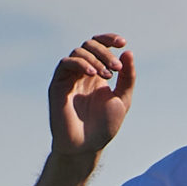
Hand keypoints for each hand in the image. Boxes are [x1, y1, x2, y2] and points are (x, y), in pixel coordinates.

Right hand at [50, 34, 134, 159]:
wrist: (87, 146)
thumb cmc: (104, 126)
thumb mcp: (123, 99)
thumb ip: (128, 78)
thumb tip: (128, 52)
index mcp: (97, 74)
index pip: (99, 46)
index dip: (109, 39)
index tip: (122, 43)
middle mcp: (82, 72)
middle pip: (89, 46)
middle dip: (105, 53)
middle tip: (116, 69)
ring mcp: (69, 77)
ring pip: (78, 52)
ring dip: (95, 59)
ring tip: (107, 75)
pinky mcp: (58, 84)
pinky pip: (66, 64)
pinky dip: (80, 64)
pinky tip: (92, 74)